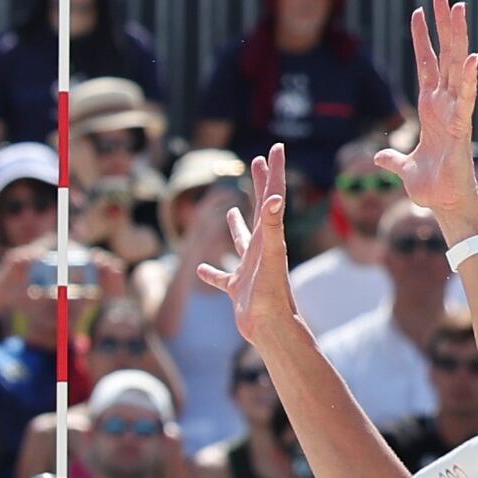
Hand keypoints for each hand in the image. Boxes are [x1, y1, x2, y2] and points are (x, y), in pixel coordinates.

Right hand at [191, 145, 299, 343]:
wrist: (272, 329)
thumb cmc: (272, 295)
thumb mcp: (272, 256)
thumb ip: (271, 227)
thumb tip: (273, 198)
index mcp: (269, 236)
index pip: (273, 195)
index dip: (274, 171)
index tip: (276, 148)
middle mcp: (261, 249)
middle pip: (260, 209)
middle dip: (260, 184)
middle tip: (258, 161)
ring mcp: (250, 269)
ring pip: (242, 241)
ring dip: (236, 225)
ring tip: (231, 210)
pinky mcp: (239, 289)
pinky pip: (222, 277)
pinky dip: (211, 272)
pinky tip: (201, 270)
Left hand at [399, 0, 477, 240]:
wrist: (446, 205)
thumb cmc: (431, 187)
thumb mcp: (404, 169)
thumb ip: (392, 160)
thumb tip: (379, 157)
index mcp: (431, 108)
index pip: (426, 65)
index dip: (422, 39)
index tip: (419, 12)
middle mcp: (446, 104)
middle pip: (445, 56)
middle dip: (443, 26)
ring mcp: (456, 113)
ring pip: (458, 68)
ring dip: (458, 38)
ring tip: (459, 9)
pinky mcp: (463, 128)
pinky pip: (467, 99)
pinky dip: (470, 79)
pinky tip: (473, 57)